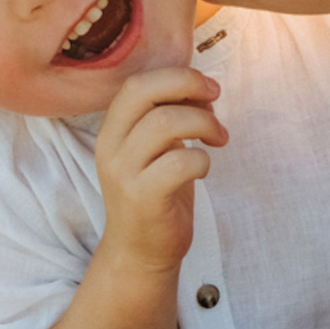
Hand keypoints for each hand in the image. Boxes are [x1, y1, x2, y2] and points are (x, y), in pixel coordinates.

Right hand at [94, 68, 225, 271]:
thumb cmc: (155, 195)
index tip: (207, 88)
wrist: (139, 252)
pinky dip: (201, 159)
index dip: (175, 76)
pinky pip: (179, 163)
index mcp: (112, 131)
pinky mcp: (143, 198)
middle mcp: (111, 148)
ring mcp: (124, 173)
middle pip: (144, 93)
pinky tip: (204, 168)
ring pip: (164, 123)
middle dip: (187, 86)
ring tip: (218, 138)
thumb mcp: (155, 150)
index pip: (135, 84)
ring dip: (203, 122)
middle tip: (215, 100)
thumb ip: (169, 117)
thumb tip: (203, 88)